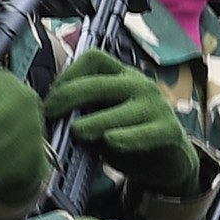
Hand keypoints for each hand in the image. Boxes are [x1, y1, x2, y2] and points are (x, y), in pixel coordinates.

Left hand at [44, 50, 199, 200]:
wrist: (170, 159)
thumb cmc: (128, 135)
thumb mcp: (103, 118)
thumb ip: (83, 112)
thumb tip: (49, 118)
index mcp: (121, 75)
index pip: (92, 59)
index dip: (66, 76)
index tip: (49, 101)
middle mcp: (139, 85)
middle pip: (98, 83)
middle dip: (69, 98)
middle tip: (50, 117)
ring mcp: (156, 106)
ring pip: (119, 110)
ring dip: (93, 122)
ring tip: (77, 133)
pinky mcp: (169, 131)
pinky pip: (145, 133)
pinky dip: (126, 138)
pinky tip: (110, 142)